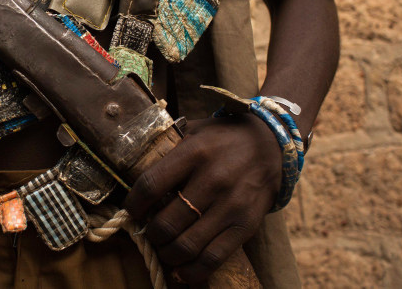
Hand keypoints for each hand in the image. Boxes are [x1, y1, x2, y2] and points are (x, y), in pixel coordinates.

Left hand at [124, 113, 281, 285]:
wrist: (270, 144)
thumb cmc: (222, 138)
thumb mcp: (193, 131)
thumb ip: (166, 150)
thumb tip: (133, 174)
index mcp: (194, 152)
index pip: (151, 185)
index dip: (133, 204)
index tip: (131, 210)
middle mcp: (212, 179)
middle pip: (166, 222)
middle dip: (150, 234)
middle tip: (149, 232)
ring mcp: (231, 205)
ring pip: (186, 245)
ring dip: (167, 254)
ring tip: (164, 248)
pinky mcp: (246, 225)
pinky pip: (213, 258)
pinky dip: (192, 271)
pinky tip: (182, 269)